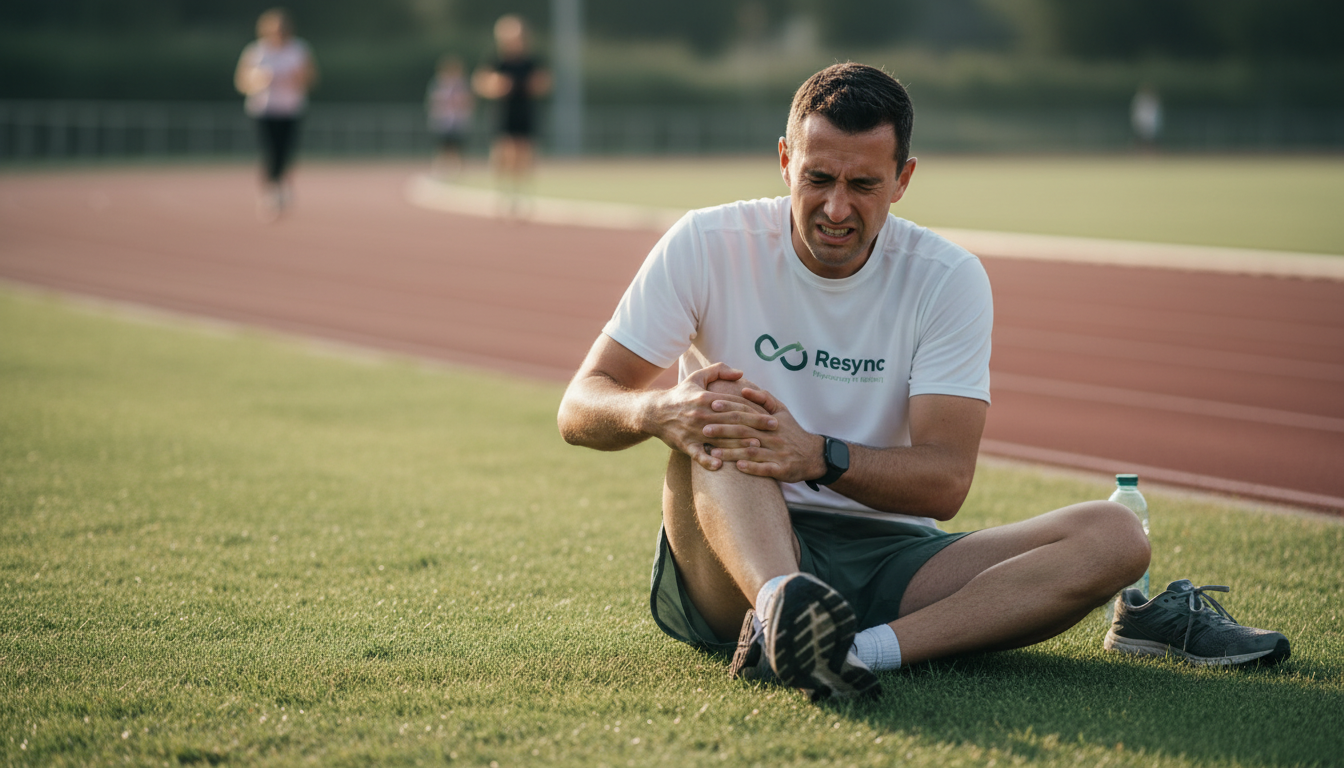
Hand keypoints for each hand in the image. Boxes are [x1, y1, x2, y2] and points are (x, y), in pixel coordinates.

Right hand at [647, 364, 778, 470]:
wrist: (653, 412)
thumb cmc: (679, 395)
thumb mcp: (696, 377)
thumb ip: (718, 370)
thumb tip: (741, 372)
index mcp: (707, 398)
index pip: (735, 403)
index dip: (755, 409)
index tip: (772, 415)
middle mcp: (702, 414)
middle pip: (733, 420)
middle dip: (755, 425)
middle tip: (774, 429)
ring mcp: (694, 430)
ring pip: (720, 438)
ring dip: (739, 443)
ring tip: (756, 447)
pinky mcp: (686, 444)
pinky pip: (698, 454)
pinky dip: (708, 460)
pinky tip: (721, 466)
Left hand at [703, 386, 824, 482]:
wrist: (814, 455)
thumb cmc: (792, 432)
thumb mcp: (782, 410)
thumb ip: (763, 398)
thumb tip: (743, 389)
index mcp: (770, 420)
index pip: (747, 411)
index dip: (729, 407)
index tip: (711, 404)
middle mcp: (773, 435)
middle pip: (745, 431)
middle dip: (724, 430)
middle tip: (704, 429)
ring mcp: (778, 453)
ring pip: (752, 451)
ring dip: (732, 452)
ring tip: (713, 452)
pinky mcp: (782, 469)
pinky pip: (765, 469)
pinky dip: (752, 467)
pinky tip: (737, 467)